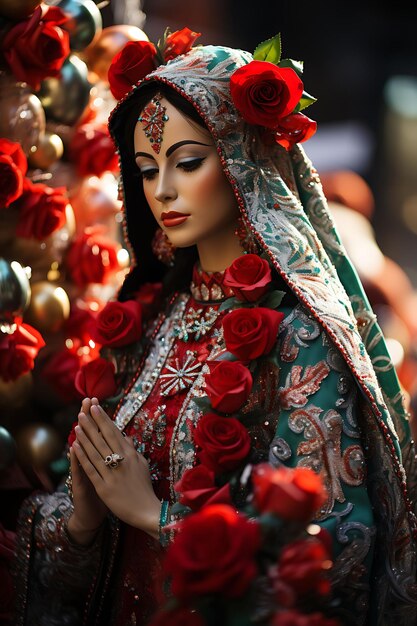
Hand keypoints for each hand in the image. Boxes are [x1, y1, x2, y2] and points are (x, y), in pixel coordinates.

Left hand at [73, 400, 160, 538]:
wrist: (146, 511)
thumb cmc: (144, 487)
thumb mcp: (142, 465)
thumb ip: (132, 450)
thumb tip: (125, 436)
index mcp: (131, 455)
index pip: (114, 433)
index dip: (104, 420)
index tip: (96, 407)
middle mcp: (122, 462)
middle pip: (104, 439)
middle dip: (93, 423)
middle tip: (84, 410)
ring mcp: (112, 475)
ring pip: (96, 452)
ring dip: (86, 437)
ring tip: (77, 424)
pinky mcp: (104, 488)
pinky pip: (91, 469)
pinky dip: (83, 457)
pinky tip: (75, 447)